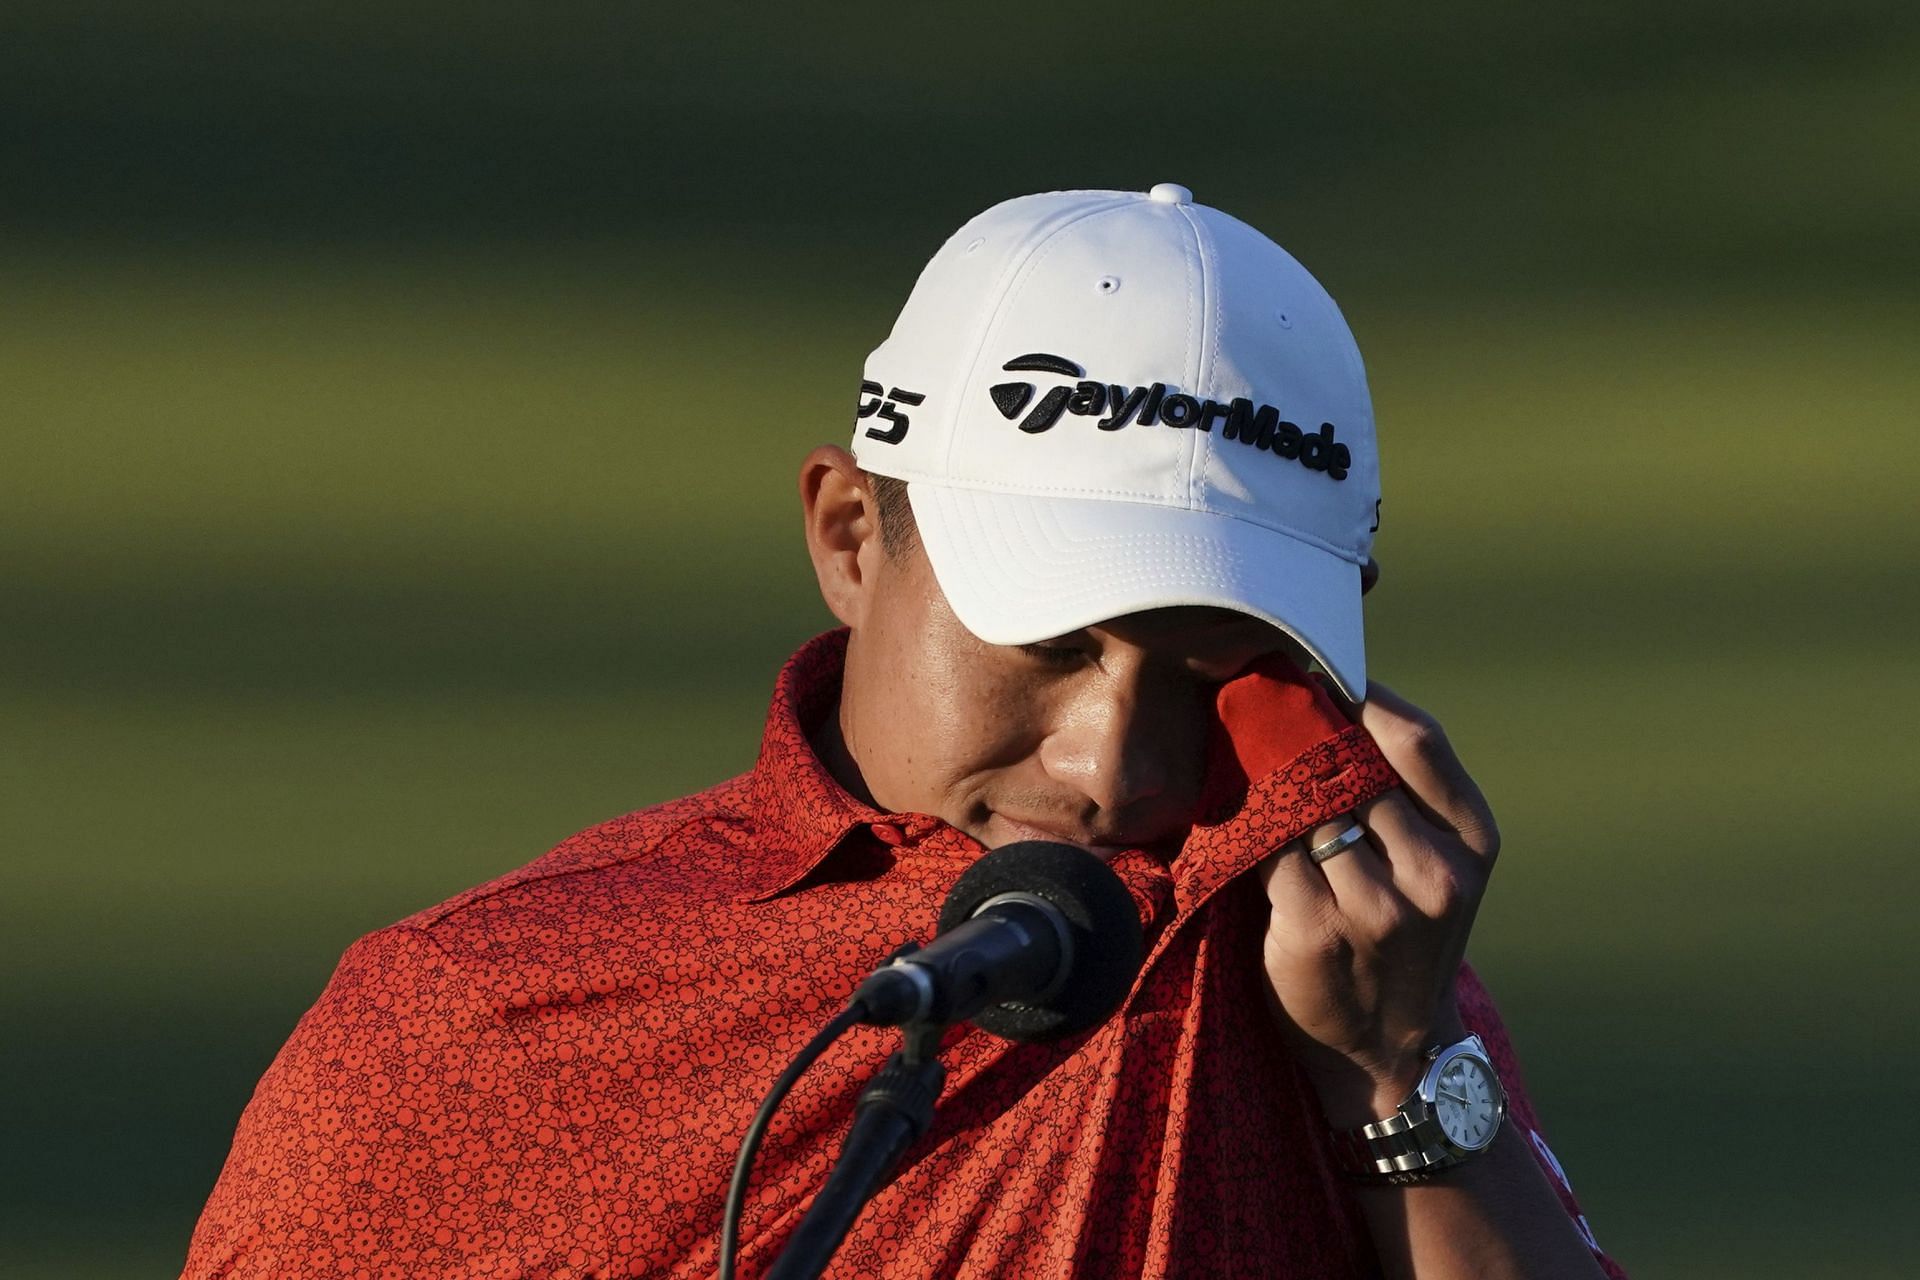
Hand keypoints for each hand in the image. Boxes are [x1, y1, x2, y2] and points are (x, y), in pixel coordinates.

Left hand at [1254, 681, 1499, 1125]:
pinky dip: (1247, 832)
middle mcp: (1436, 873)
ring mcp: (1378, 908)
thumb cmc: (1407, 939)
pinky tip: (1233, 818)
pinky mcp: (1317, 933)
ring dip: (1267, 780)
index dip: (1364, 697)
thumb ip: (1407, 796)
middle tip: (1256, 699)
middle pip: (1352, 767)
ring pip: (1305, 807)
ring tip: (1236, 753)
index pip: (1418, 740)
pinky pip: (1268, 854)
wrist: (1391, 1052)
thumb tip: (1338, 699)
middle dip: (1300, 732)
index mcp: (1473, 842)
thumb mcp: (1438, 866)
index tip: (1320, 673)